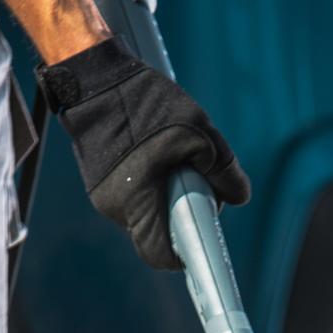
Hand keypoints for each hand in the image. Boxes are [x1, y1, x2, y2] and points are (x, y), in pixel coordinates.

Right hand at [37, 39, 250, 269]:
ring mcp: (102, 194)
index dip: (183, 256)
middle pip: (156, 234)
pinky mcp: (98, 180)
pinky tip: (156, 155)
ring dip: (165, 198)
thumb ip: (224, 169)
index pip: (159, 255)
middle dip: (180, 218)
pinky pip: (133, 196)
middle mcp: (115, 205)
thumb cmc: (144, 103)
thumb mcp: (199, 131)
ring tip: (174, 161)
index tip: (200, 243)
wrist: (93, 76)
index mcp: (136, 201)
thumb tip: (239, 196)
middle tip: (195, 187)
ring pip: (145, 213)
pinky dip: (150, 185)